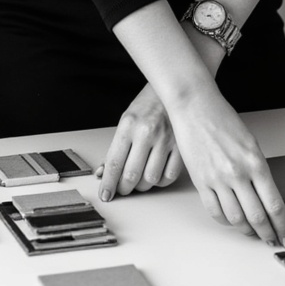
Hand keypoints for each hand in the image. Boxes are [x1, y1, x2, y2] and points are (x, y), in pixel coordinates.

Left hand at [97, 83, 183, 200]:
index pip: (114, 163)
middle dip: (123, 188)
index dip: (108, 184)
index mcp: (128, 125)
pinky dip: (160, 181)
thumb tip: (103, 173)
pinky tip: (156, 173)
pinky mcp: (181, 146)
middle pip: (131, 176)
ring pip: (150, 179)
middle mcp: (147, 132)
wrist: (174, 90)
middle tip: (122, 188)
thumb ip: (116, 148)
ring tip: (140, 178)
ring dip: (142, 186)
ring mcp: (166, 140)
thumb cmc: (147, 105)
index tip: (106, 195)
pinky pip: (169, 176)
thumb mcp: (126, 121)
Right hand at [168, 90, 284, 247]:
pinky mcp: (201, 182)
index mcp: (256, 163)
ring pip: (236, 219)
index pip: (274, 206)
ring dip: (246, 230)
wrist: (195, 106)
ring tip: (251, 231)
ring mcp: (218, 179)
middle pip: (258, 217)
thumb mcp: (250, 143)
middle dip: (268, 233)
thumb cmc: (222, 119)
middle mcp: (238, 173)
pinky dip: (225, 221)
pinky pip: (215, 212)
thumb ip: (258, 170)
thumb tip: (265, 196)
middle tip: (271, 239)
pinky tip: (230, 220)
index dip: (283, 227)